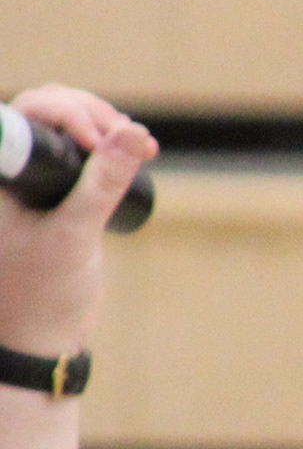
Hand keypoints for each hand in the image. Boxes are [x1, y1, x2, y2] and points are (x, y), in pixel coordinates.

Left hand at [0, 85, 153, 362]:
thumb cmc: (41, 292)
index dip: (68, 111)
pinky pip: (81, 154)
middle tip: (131, 138)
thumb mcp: (75, 234)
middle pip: (48, 111)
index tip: (103, 137)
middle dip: (93, 115)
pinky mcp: (56, 196)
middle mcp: (10, 174)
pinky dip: (111, 147)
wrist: (40, 338)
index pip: (27, 114)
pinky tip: (138, 155)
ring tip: (144, 148)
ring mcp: (32, 183)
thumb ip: (102, 183)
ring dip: (107, 128)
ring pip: (67, 130)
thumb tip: (131, 132)